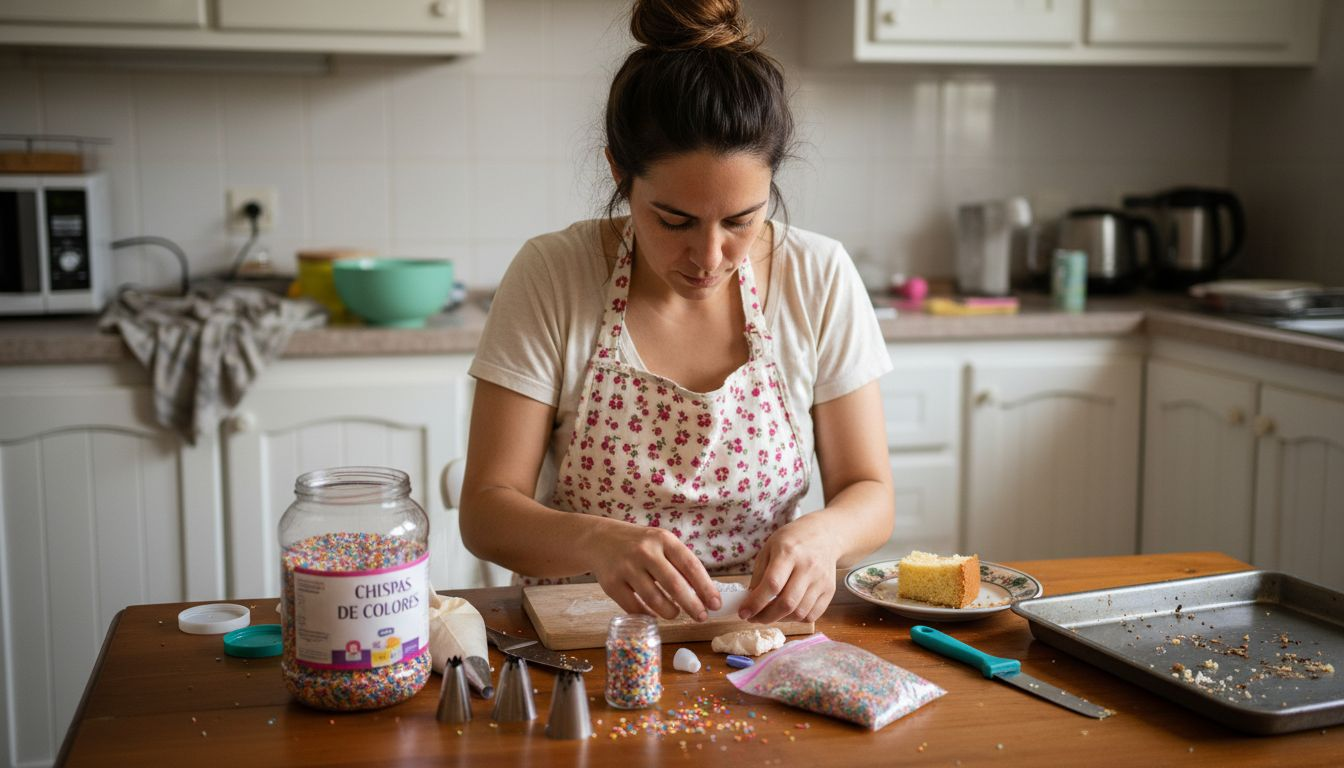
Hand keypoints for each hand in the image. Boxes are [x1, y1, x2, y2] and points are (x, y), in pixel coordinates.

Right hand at [586, 524, 721, 621]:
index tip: (715, 604)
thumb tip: (706, 594)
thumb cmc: (640, 545)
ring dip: (670, 612)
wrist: (600, 540)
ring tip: (675, 613)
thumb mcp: (661, 544)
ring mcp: (626, 567)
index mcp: (663, 539)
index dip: (705, 587)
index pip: (690, 565)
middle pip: (674, 584)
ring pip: (654, 599)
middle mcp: (645, 551)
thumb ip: (681, 564)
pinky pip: (635, 608)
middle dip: (692, 605)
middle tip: (702, 617)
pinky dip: (648, 615)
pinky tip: (654, 614)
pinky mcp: (611, 584)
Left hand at [739, 515, 839, 623]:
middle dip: (766, 617)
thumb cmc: (792, 541)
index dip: (756, 603)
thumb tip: (751, 602)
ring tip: (769, 614)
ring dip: (780, 619)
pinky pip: (812, 615)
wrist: (824, 535)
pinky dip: (796, 618)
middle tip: (754, 618)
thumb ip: (759, 575)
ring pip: (800, 612)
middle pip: (787, 603)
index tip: (744, 613)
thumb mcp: (769, 549)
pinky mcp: (830, 590)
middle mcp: (808, 566)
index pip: (772, 584)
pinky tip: (787, 612)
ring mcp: (821, 580)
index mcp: (789, 552)